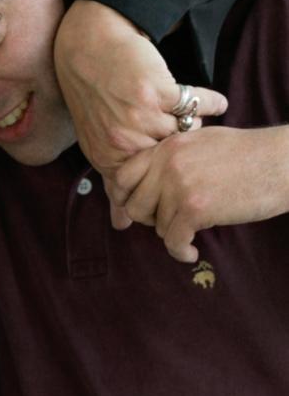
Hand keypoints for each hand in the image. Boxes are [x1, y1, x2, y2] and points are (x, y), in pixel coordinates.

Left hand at [54, 0, 227, 177]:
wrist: (90, 46)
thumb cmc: (97, 97)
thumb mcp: (99, 143)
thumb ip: (114, 185)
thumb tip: (123, 226)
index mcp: (109, 160)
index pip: (156, 181)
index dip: (171, 170)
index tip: (181, 163)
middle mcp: (121, 142)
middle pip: (175, 158)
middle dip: (184, 145)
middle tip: (184, 132)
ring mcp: (136, 118)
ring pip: (188, 132)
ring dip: (194, 122)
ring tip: (187, 113)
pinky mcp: (154, 92)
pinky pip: (197, 103)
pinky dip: (209, 100)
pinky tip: (216, 102)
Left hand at [110, 124, 288, 261]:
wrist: (282, 161)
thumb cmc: (247, 154)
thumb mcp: (200, 142)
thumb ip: (171, 158)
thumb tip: (147, 183)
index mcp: (166, 147)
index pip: (122, 177)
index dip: (124, 198)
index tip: (136, 210)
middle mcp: (167, 164)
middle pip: (135, 206)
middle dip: (150, 220)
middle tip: (169, 223)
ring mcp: (180, 186)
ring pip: (158, 226)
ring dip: (173, 234)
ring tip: (190, 234)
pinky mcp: (196, 208)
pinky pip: (173, 240)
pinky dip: (181, 251)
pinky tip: (191, 252)